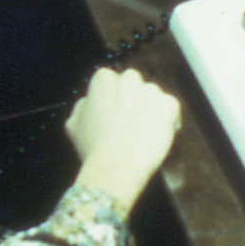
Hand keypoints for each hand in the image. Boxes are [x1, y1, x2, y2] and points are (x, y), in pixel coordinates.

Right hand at [66, 67, 180, 214]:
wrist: (116, 167)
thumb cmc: (93, 148)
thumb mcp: (73, 124)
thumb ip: (82, 106)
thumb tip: (88, 102)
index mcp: (103, 79)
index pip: (111, 81)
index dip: (113, 100)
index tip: (113, 116)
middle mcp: (129, 78)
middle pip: (134, 85)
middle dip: (133, 100)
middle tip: (129, 125)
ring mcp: (151, 90)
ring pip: (153, 97)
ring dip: (150, 110)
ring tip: (142, 135)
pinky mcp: (170, 105)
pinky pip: (171, 110)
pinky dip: (168, 121)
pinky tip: (155, 137)